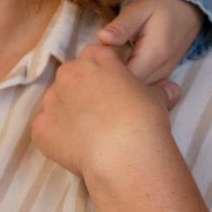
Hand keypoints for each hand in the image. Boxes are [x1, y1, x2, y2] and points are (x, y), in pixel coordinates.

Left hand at [31, 43, 176, 178]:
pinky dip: (56, 137)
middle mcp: (68, 73)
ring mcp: (50, 99)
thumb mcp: (155, 97)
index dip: (103, 76)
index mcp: (95, 58)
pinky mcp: (39, 126)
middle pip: (71, 79)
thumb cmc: (143, 120)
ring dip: (68, 115)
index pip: (94, 58)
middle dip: (82, 94)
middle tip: (101, 116)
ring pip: (56, 103)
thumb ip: (158, 89)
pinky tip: (76, 148)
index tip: (112, 93)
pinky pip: (45, 129)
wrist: (123, 153)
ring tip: (90, 135)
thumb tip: (172, 89)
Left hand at [99, 0, 202, 98]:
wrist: (186, 10)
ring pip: (135, 94)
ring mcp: (162, 78)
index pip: (124, 81)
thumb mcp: (138, 9)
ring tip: (100, 71)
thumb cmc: (159, 6)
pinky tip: (113, 74)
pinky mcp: (159, 79)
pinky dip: (125, 86)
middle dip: (107, 85)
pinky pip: (140, 90)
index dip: (103, 78)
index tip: (88, 66)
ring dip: (116, 87)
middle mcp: (161, 71)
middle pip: (129, 93)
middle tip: (90, 69)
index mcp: (154, 55)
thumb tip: (102, 38)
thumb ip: (121, 25)